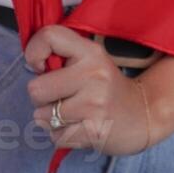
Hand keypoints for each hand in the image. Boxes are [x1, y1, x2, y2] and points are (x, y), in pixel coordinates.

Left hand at [24, 26, 151, 155]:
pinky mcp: (95, 131)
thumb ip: (62, 56)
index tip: (40, 66)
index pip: (49, 36)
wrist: (142, 115)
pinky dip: (62, 136)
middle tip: (60, 98)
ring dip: (51, 120)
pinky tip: (79, 128)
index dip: (33, 51)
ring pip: (42, 116)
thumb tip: (31, 63)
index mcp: (91, 52)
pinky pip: (56, 137)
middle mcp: (93, 74)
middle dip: (41, 98)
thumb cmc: (106, 87)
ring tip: (72, 114)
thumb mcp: (90, 61)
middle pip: (35, 88)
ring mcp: (95, 104)